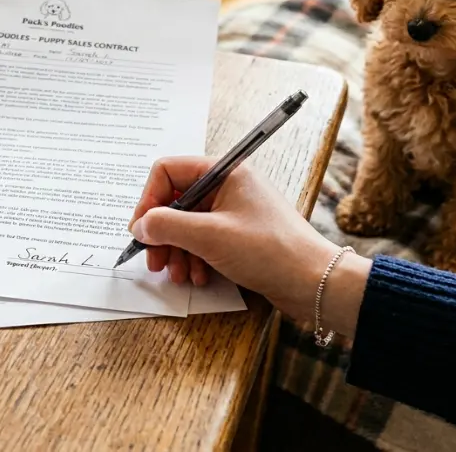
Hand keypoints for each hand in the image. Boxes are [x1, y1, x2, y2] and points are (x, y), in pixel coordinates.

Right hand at [128, 156, 371, 334]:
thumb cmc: (270, 251)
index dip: (149, 200)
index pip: (168, 172)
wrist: (314, 282)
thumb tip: (140, 225)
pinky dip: (194, 259)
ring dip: (177, 251)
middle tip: (154, 261)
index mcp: (224, 172)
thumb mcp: (210, 236)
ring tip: (179, 275)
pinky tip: (199, 277)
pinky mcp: (238, 236)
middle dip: (162, 233)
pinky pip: (203, 241)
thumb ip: (167, 226)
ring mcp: (233, 212)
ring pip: (187, 225)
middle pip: (175, 201)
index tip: (141, 230)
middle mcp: (227, 187)